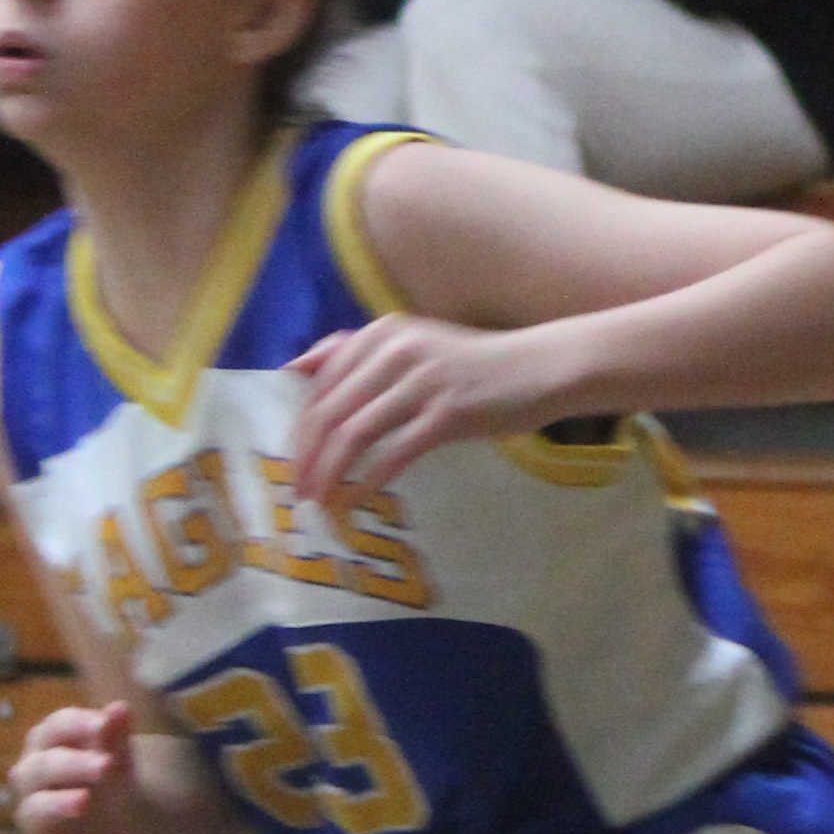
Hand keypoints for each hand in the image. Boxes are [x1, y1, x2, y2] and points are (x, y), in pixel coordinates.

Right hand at [4, 698, 142, 833]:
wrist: (122, 817)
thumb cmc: (111, 773)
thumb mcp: (119, 754)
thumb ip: (116, 735)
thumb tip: (119, 708)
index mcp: (48, 742)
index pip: (55, 728)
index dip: (78, 724)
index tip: (106, 724)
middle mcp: (31, 776)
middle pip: (41, 767)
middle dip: (71, 765)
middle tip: (106, 766)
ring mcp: (34, 814)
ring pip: (33, 810)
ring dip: (57, 805)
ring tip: (85, 802)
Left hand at [289, 315, 548, 503]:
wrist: (541, 368)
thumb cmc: (474, 364)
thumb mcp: (412, 343)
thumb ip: (357, 352)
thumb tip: (294, 367)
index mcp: (381, 333)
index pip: (320, 384)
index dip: (300, 428)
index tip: (293, 462)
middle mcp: (395, 351)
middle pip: (330, 412)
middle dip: (306, 457)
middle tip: (298, 491)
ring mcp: (422, 382)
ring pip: (354, 434)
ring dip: (330, 473)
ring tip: (321, 501)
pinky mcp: (447, 414)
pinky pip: (394, 454)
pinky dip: (369, 481)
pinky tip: (358, 501)